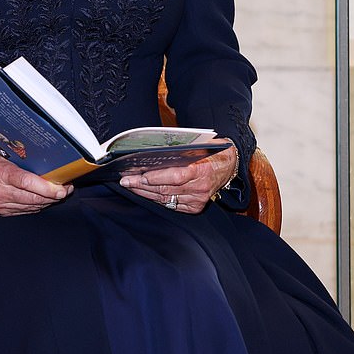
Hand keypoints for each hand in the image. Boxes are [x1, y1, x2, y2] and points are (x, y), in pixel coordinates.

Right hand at [0, 148, 73, 215]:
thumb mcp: (0, 153)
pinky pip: (25, 211)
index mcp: (0, 174)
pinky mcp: (2, 212)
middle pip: (33, 198)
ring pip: (32, 206)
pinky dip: (37, 205)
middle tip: (67, 188)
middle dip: (54, 195)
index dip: (48, 187)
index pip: (28, 183)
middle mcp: (0, 192)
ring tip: (59, 193)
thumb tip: (45, 155)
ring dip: (48, 201)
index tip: (62, 187)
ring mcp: (1, 205)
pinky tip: (45, 199)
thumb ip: (19, 157)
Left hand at [119, 139, 237, 213]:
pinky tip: (145, 192)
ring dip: (145, 192)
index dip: (156, 177)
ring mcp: (198, 199)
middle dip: (142, 185)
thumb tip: (152, 151)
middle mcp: (200, 187)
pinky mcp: (195, 207)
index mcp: (202, 170)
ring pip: (165, 198)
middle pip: (166, 188)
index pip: (176, 176)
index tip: (138, 175)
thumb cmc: (210, 152)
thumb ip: (180, 150)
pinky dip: (156, 198)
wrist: (228, 165)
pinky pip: (171, 204)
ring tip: (130, 185)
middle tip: (125, 180)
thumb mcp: (199, 145)